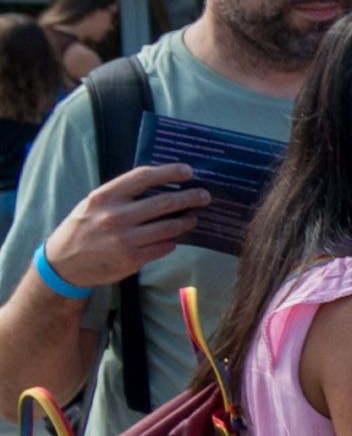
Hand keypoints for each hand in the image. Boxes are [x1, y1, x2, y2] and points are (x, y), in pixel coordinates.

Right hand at [46, 165, 206, 292]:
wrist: (64, 264)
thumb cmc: (82, 229)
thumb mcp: (93, 205)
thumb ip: (121, 195)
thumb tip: (160, 184)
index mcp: (104, 197)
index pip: (143, 177)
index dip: (169, 172)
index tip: (188, 171)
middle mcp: (115, 216)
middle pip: (164, 202)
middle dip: (190, 197)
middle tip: (204, 195)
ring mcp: (125, 239)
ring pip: (169, 227)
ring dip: (186, 221)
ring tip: (192, 218)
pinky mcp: (133, 259)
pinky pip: (164, 246)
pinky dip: (172, 241)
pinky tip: (173, 238)